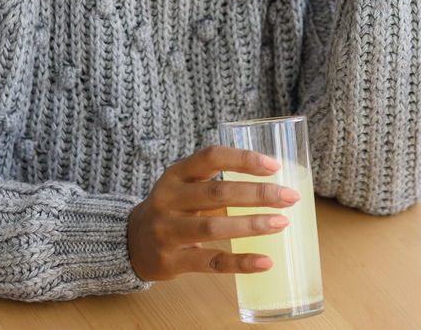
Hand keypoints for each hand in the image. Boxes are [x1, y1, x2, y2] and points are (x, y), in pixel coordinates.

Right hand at [127, 145, 301, 280]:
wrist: (130, 243)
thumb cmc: (171, 209)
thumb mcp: (182, 186)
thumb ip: (214, 180)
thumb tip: (271, 181)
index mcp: (174, 174)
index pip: (210, 157)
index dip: (243, 159)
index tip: (274, 165)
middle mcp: (168, 199)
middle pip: (218, 192)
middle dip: (258, 193)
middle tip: (290, 197)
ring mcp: (167, 231)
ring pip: (214, 227)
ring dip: (252, 224)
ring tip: (281, 223)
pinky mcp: (171, 260)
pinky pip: (211, 261)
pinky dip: (241, 262)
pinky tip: (265, 261)